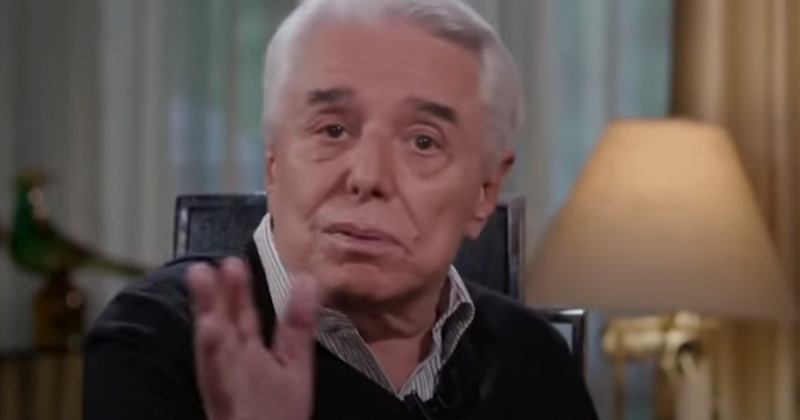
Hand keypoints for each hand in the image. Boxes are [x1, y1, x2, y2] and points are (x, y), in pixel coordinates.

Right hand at [188, 258, 320, 419]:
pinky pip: (219, 383)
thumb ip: (298, 324)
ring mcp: (227, 384)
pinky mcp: (225, 404)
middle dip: (213, 301)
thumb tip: (308, 278)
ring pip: (214, 353)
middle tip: (204, 268)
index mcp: (249, 352)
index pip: (242, 317)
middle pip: (223, 328)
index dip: (238, 291)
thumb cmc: (280, 409)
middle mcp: (234, 364)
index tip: (231, 262)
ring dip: (207, 325)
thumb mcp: (293, 361)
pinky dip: (215, 361)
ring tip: (200, 293)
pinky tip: (211, 334)